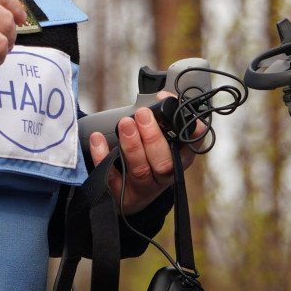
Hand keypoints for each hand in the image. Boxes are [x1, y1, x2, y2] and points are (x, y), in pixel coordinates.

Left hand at [88, 96, 200, 215]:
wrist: (132, 192)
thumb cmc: (149, 158)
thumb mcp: (162, 141)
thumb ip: (164, 120)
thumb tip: (162, 97)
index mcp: (179, 160)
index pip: (191, 148)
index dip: (191, 134)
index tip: (179, 114)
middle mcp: (164, 176)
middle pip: (164, 163)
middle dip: (152, 137)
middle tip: (142, 115)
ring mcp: (142, 187)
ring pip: (140, 170)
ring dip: (132, 145)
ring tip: (125, 123)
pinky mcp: (120, 194)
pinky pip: (110, 177)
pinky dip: (103, 156)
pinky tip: (98, 139)